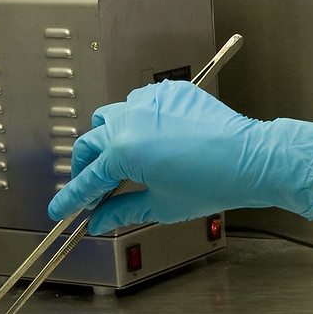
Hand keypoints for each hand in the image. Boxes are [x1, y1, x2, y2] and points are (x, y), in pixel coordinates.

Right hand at [47, 80, 312, 233]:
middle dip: (85, 167)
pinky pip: (139, 102)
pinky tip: (147, 138)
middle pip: (90, 143)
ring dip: (107, 139)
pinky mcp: (168, 92)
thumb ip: (122, 211)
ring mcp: (148, 102)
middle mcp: (130, 120)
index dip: (72, 198)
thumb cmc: (212, 183)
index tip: (61, 209)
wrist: (251, 159)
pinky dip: (135, 120)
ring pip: (111, 116)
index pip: (87, 179)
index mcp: (123, 151)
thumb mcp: (160, 205)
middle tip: (89, 189)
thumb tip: (100, 222)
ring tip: (118, 161)